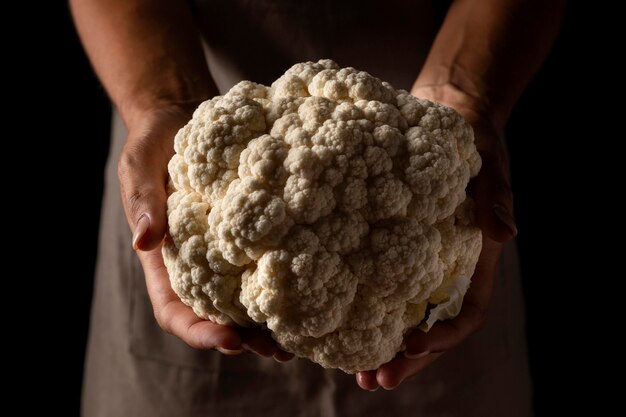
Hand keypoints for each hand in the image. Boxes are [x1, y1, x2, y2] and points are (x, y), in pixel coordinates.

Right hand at [118, 106, 292, 360]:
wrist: (183, 120)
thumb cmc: (154, 144)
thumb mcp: (139, 167)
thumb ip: (141, 201)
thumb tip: (143, 241)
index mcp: (165, 261)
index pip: (176, 311)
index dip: (200, 332)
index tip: (230, 342)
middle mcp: (200, 265)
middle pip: (219, 316)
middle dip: (247, 338)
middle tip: (279, 350)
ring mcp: (228, 251)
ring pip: (249, 297)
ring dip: (273, 319)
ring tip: (304, 335)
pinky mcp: (254, 230)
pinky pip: (269, 259)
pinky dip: (289, 277)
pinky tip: (316, 284)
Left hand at [356, 85, 516, 389]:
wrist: (444, 116)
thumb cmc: (472, 142)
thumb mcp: (490, 167)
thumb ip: (497, 199)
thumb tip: (508, 234)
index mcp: (471, 261)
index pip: (465, 314)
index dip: (444, 337)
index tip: (414, 346)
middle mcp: (442, 269)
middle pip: (429, 328)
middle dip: (407, 358)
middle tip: (374, 381)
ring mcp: (414, 261)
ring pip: (400, 316)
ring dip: (381, 346)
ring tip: (352, 373)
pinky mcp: (387, 245)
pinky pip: (376, 286)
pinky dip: (360, 310)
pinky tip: (336, 324)